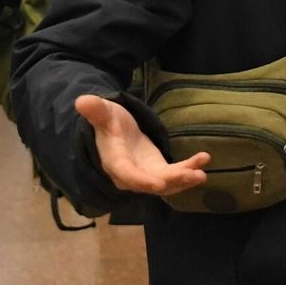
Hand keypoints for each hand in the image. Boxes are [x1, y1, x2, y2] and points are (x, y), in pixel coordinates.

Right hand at [75, 94, 209, 195]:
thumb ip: (96, 110)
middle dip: (173, 182)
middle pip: (152, 183)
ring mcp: (146, 175)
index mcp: (115, 161)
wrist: (114, 133)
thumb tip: (81, 100)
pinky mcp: (158, 171)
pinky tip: (204, 160)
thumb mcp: (103, 113)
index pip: (128, 174)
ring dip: (185, 179)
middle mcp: (131, 174)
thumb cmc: (108, 122)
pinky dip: (189, 169)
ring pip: (166, 183)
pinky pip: (174, 174)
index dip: (143, 181)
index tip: (160, 184)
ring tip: (202, 174)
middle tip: (193, 176)